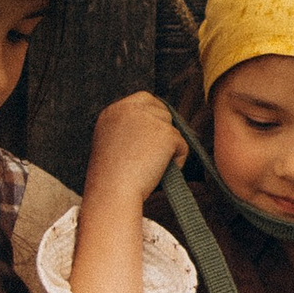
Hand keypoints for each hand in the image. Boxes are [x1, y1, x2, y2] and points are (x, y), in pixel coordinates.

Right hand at [82, 90, 182, 212]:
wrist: (112, 193)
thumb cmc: (111, 179)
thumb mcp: (112, 144)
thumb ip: (129, 129)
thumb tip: (159, 129)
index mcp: (113, 111)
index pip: (145, 99)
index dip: (154, 116)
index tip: (153, 138)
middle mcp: (129, 109)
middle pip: (162, 112)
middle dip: (164, 133)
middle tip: (153, 158)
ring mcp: (148, 118)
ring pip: (173, 130)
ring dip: (168, 149)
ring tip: (150, 168)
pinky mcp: (165, 133)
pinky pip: (182, 146)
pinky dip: (177, 162)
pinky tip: (159, 173)